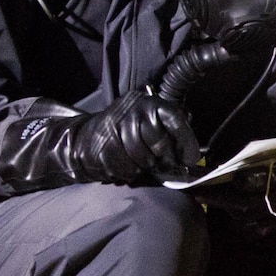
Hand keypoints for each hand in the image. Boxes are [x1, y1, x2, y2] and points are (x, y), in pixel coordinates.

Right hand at [73, 90, 200, 182]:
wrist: (84, 138)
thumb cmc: (125, 132)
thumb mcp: (148, 120)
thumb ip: (169, 129)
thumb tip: (191, 151)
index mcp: (146, 103)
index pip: (173, 117)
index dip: (186, 139)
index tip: (192, 158)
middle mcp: (131, 111)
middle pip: (159, 141)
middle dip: (166, 158)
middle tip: (165, 164)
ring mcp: (115, 128)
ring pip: (144, 158)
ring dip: (147, 166)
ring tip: (143, 162)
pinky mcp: (103, 148)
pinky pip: (129, 169)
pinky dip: (132, 173)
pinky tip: (127, 165)